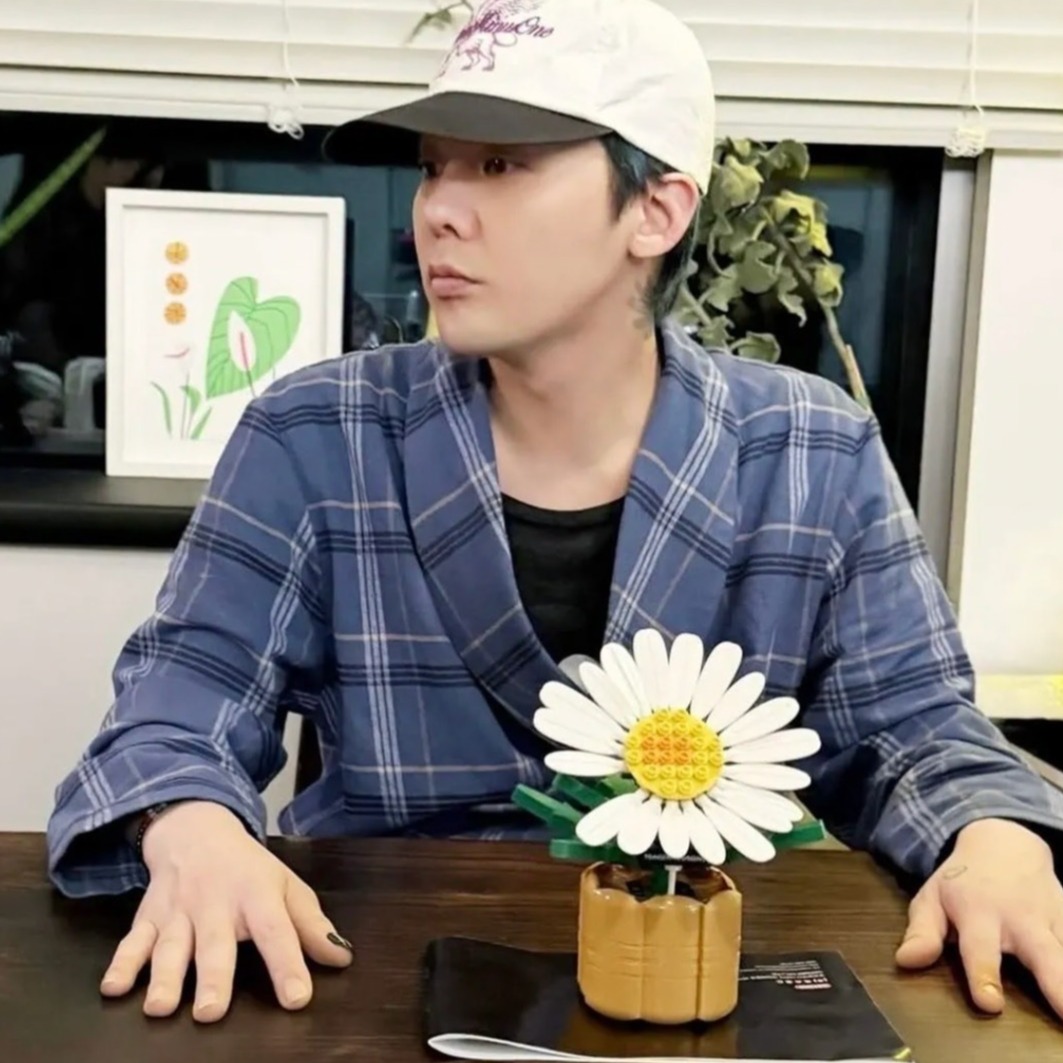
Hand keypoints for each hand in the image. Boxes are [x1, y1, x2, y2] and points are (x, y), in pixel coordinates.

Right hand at [99, 801, 352, 1022]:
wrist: (197, 829)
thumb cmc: (248, 868)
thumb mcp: (286, 886)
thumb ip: (311, 925)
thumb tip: (341, 959)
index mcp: (257, 894)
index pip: (277, 931)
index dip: (288, 964)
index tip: (297, 997)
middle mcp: (216, 903)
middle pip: (215, 943)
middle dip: (213, 977)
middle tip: (212, 1013)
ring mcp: (179, 911)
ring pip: (171, 946)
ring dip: (164, 976)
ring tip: (161, 1008)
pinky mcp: (149, 917)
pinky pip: (132, 941)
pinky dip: (121, 963)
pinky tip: (113, 988)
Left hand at [895, 817, 1062, 1016]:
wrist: (1005, 844)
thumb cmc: (963, 883)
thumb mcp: (932, 899)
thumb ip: (922, 933)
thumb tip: (905, 961)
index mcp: (979, 913)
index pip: (980, 948)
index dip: (983, 975)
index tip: (990, 1003)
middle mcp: (1021, 918)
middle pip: (1044, 954)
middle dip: (1057, 985)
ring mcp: (1053, 920)